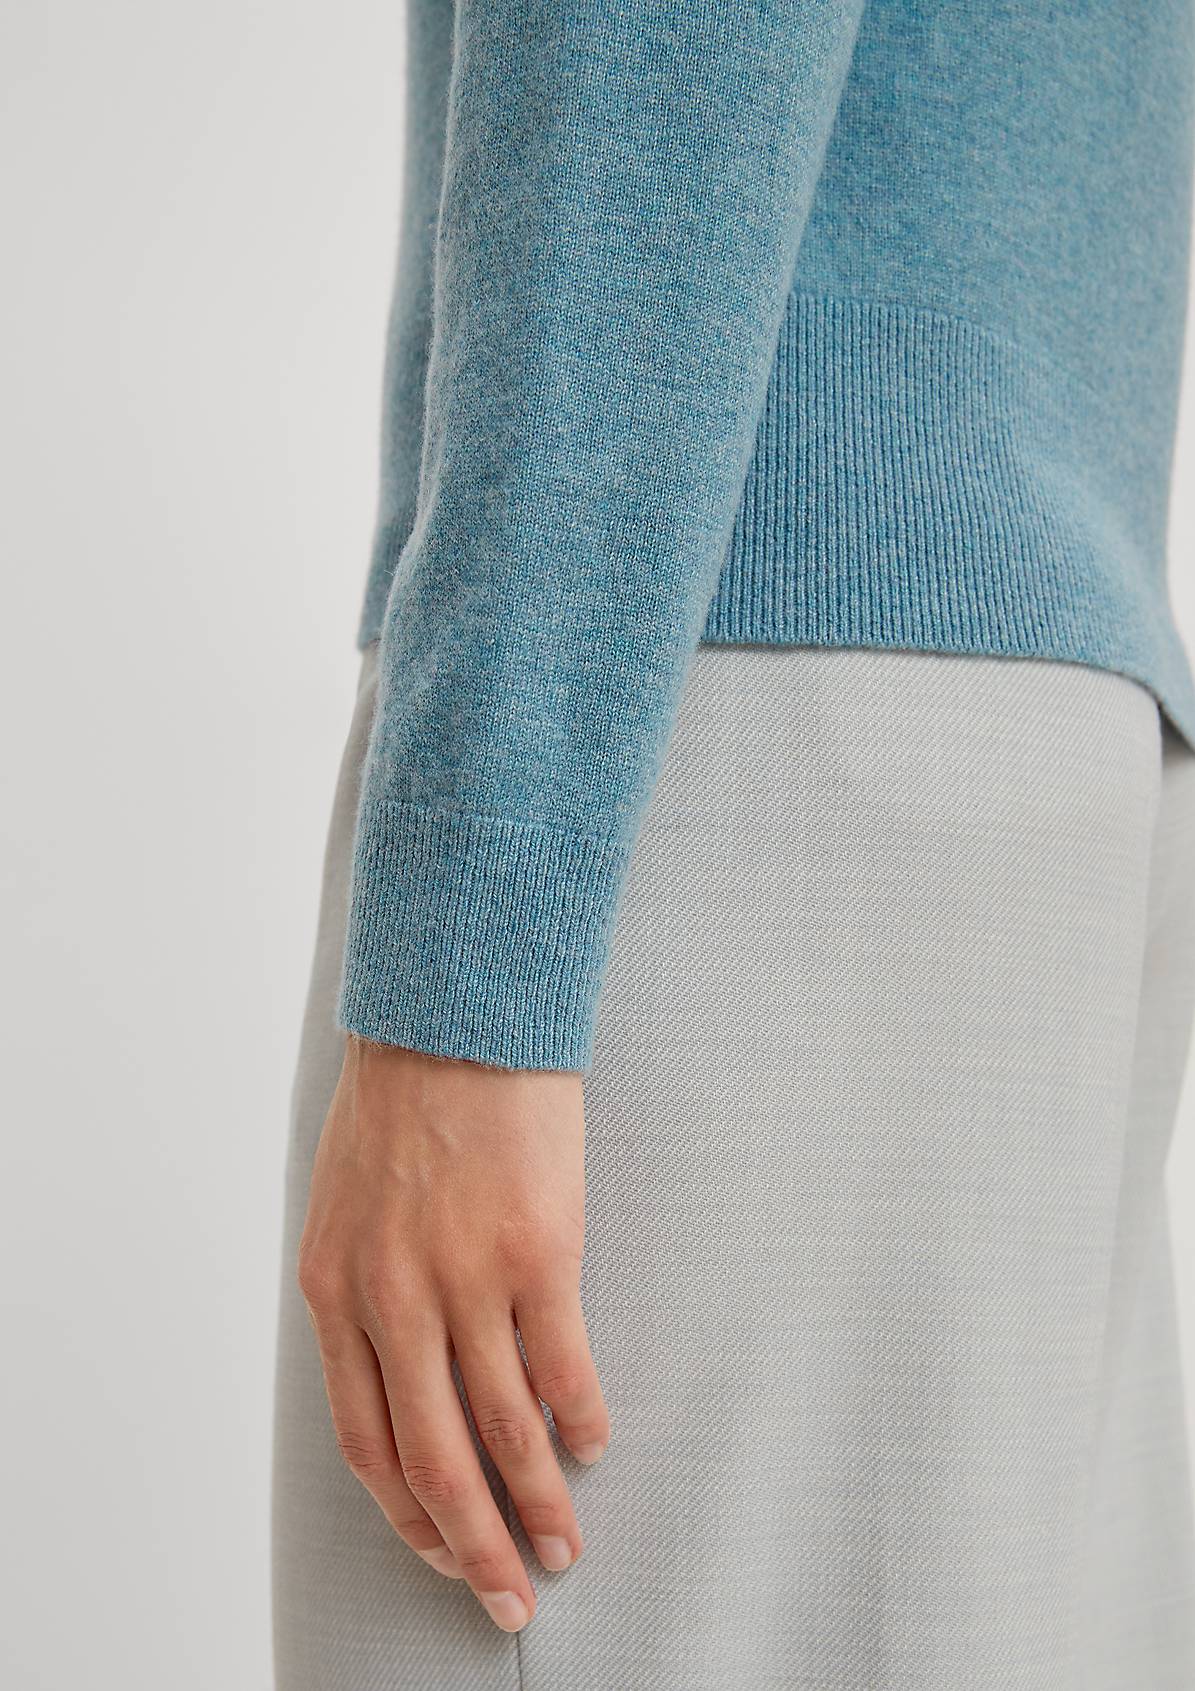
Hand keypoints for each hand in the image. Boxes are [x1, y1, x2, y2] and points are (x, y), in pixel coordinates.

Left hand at [297, 1036, 609, 1632]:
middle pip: (432, 1462)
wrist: (455, 1015)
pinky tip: (594, 1445)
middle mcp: (393, 1300)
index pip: (364, 1442)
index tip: (442, 1554)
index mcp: (335, 1293)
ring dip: (539, 1502)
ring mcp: (466, 1280)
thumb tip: (405, 1380)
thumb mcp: (343, 1204)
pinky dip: (580, 1420)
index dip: (407, 1516)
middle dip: (471, 1546)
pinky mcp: (539, 1253)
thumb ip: (362, 1294)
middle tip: (506, 1598)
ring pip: (504, 1432)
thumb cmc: (401, 1104)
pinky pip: (563, 1368)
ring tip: (565, 1545)